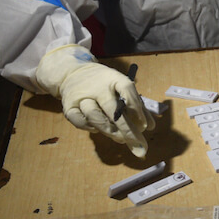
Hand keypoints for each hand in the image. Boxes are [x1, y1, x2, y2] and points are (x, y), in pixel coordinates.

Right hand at [36, 45, 153, 156]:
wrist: (74, 74)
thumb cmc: (105, 85)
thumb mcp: (121, 88)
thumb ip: (137, 107)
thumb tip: (150, 127)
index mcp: (114, 78)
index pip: (127, 90)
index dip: (137, 108)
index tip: (145, 126)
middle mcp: (98, 87)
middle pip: (112, 108)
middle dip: (126, 128)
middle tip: (138, 144)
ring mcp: (81, 96)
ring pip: (94, 115)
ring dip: (109, 130)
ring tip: (121, 139)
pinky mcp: (68, 107)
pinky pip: (79, 121)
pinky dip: (90, 128)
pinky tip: (99, 130)